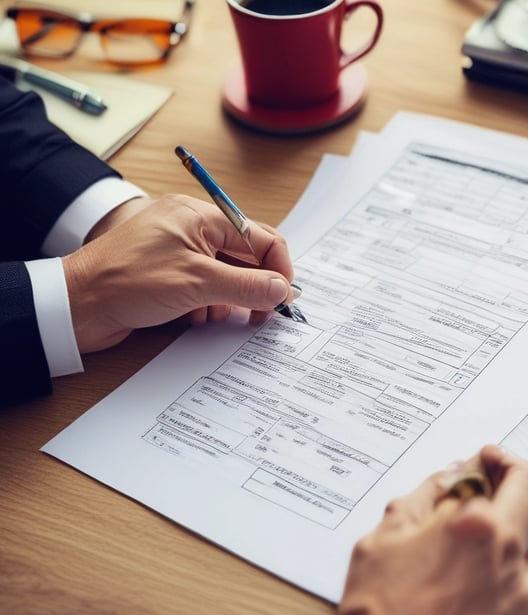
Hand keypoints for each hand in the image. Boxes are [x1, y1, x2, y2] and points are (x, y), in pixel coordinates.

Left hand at [63, 194, 295, 352]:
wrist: (76, 306)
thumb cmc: (128, 281)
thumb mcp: (198, 283)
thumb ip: (247, 285)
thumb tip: (283, 290)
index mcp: (200, 216)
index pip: (260, 236)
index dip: (278, 267)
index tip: (282, 297)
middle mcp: (192, 229)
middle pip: (245, 257)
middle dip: (253, 287)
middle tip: (259, 314)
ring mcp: (180, 252)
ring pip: (227, 277)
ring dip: (228, 300)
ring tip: (213, 315)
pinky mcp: (169, 274)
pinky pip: (206, 288)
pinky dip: (208, 305)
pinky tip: (194, 318)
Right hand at [338, 445, 527, 614]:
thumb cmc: (382, 610)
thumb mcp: (384, 537)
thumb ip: (421, 499)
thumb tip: (448, 477)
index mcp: (470, 522)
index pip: (490, 468)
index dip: (485, 457)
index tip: (481, 458)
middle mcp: (504, 548)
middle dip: (510, 471)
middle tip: (493, 472)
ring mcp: (519, 583)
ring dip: (525, 510)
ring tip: (508, 510)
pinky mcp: (523, 614)